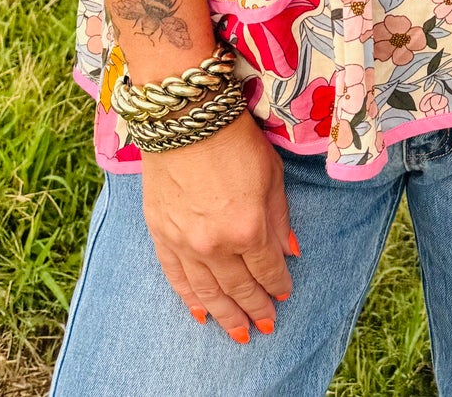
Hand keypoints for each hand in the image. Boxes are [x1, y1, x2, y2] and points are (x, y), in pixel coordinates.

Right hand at [141, 113, 296, 342]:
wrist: (185, 117)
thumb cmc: (236, 139)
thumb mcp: (272, 174)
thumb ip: (280, 219)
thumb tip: (290, 253)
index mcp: (249, 229)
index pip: (268, 270)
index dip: (278, 286)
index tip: (284, 295)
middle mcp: (216, 245)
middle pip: (239, 288)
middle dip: (254, 309)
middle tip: (264, 327)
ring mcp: (185, 243)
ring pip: (208, 292)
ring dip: (225, 314)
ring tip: (237, 333)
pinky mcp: (161, 235)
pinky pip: (176, 277)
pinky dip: (189, 298)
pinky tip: (200, 314)